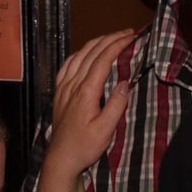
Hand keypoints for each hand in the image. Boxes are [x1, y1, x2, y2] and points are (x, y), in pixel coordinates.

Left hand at [43, 30, 138, 183]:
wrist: (61, 158)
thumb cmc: (85, 146)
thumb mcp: (105, 130)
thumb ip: (116, 105)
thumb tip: (126, 82)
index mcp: (86, 92)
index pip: (102, 60)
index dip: (117, 45)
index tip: (131, 36)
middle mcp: (73, 85)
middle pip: (91, 53)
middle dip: (109, 39)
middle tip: (127, 33)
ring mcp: (64, 87)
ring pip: (78, 55)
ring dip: (95, 43)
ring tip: (111, 38)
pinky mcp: (59, 92)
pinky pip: (67, 65)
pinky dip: (79, 53)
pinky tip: (85, 53)